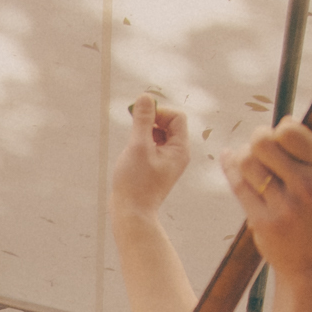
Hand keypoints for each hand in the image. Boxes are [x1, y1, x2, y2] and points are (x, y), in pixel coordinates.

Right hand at [109, 92, 193, 216]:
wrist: (131, 214)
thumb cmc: (135, 183)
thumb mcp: (138, 147)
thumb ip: (142, 120)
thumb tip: (145, 97)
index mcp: (180, 149)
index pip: (176, 117)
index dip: (159, 112)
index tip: (140, 119)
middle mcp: (178, 154)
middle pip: (169, 123)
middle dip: (151, 121)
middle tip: (134, 130)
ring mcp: (168, 161)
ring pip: (159, 133)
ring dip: (144, 131)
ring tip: (132, 147)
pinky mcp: (157, 166)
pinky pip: (152, 145)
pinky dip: (141, 142)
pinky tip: (131, 155)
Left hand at [218, 121, 311, 279]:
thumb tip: (287, 119)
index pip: (292, 131)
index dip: (280, 129)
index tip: (280, 137)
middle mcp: (307, 187)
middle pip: (263, 142)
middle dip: (257, 139)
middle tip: (260, 147)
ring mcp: (284, 206)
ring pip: (247, 161)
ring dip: (244, 156)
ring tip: (251, 161)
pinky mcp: (263, 222)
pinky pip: (238, 184)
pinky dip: (231, 168)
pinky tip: (231, 161)